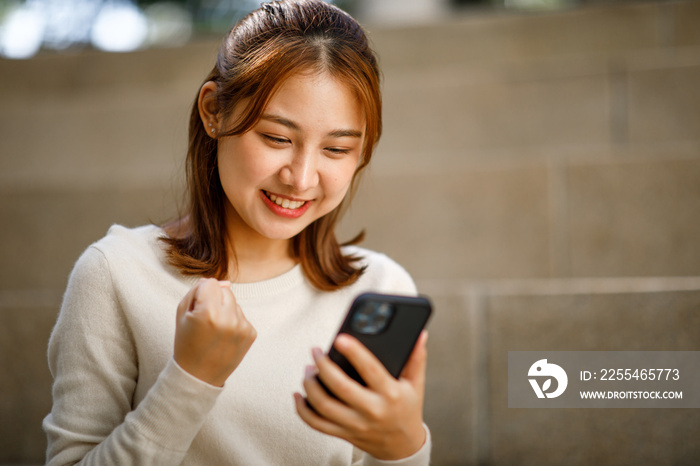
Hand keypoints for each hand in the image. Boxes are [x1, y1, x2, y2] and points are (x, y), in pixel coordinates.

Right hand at [174, 278, 256, 386]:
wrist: (199, 375)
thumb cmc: (187, 342)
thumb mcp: (182, 313)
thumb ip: (199, 289)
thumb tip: (227, 283)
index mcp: (208, 313)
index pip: (210, 283)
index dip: (200, 295)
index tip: (196, 311)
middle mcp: (228, 319)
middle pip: (225, 290)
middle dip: (215, 300)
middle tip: (205, 322)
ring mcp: (242, 327)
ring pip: (234, 303)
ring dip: (225, 311)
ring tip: (214, 331)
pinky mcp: (251, 334)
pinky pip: (242, 316)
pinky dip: (233, 322)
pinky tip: (224, 337)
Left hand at [294, 331, 427, 459]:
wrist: (403, 447)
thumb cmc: (408, 409)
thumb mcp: (416, 385)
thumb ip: (416, 358)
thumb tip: (420, 334)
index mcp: (390, 394)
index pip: (370, 370)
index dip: (355, 352)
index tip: (340, 338)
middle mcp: (372, 411)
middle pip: (340, 387)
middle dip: (323, 366)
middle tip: (316, 351)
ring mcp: (356, 425)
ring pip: (324, 406)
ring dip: (310, 385)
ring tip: (308, 369)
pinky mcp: (343, 434)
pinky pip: (317, 424)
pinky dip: (302, 409)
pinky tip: (299, 394)